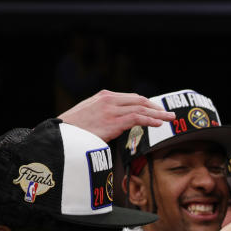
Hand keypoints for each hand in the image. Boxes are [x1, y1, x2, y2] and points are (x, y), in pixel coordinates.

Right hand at [59, 90, 174, 141]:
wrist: (61, 133)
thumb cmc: (73, 128)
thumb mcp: (88, 114)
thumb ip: (104, 114)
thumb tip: (116, 123)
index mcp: (104, 96)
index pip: (131, 98)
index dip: (147, 104)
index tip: (157, 110)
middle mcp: (109, 100)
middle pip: (139, 101)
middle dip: (156, 107)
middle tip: (168, 114)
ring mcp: (111, 110)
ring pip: (141, 109)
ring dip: (158, 114)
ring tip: (170, 119)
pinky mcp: (113, 122)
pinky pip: (136, 119)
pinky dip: (150, 120)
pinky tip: (158, 124)